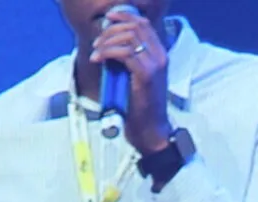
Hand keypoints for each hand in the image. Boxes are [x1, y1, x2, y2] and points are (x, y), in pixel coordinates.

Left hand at [90, 9, 171, 154]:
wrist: (150, 128)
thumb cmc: (141, 106)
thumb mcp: (137, 76)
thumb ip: (129, 58)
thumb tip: (109, 41)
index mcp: (160, 55)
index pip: (143, 23)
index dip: (124, 16)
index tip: (108, 18)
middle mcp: (161, 57)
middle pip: (134, 27)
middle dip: (110, 30)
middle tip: (98, 43)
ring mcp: (155, 65)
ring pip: (127, 37)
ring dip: (106, 41)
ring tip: (96, 53)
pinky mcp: (146, 75)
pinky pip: (123, 53)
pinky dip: (107, 53)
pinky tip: (98, 59)